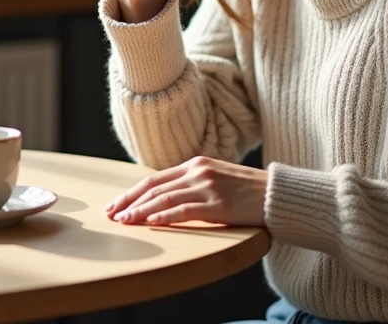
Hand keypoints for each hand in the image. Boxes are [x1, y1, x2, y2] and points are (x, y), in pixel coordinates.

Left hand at [106, 156, 267, 227]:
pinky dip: (165, 217)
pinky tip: (151, 222)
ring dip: (140, 211)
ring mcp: (208, 187)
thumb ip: (193, 183)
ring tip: (124, 221)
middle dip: (129, 202)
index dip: (132, 192)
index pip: (155, 179)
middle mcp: (198, 171)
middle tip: (112, 214)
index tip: (116, 204)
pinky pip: (185, 210)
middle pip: (155, 187)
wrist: (276, 193)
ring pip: (165, 199)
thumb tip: (165, 198)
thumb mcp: (216, 178)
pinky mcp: (219, 204)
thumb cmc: (247, 190)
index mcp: (196, 164)